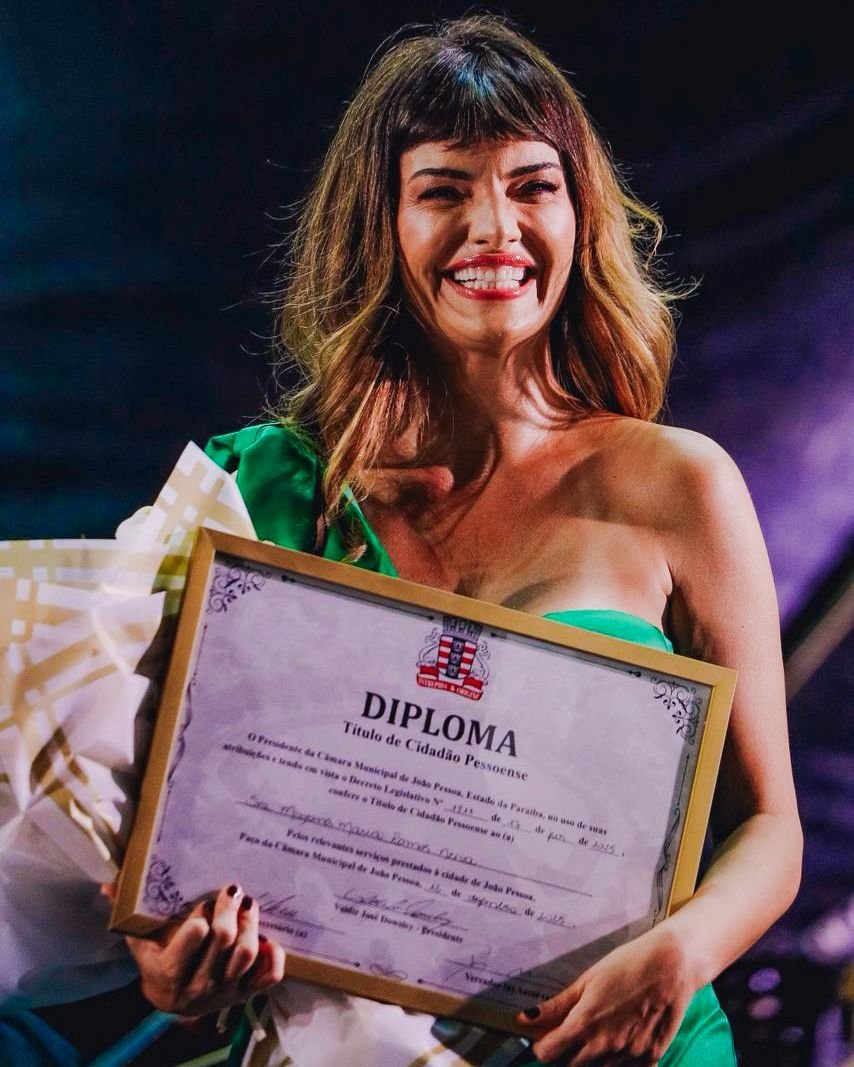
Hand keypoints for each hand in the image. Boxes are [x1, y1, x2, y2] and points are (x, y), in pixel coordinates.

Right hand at [102, 882, 285, 1015]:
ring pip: (246, 955)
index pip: (193, 937)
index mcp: (169, 973)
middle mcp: (199, 986)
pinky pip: (268, 978)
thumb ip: (127, 912)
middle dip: (230, 910)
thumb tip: (109, 884)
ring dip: (251, 925)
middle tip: (233, 890)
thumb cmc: (156, 960)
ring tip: (249, 905)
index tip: (203, 900)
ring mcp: (224, 992)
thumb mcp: (139, 940)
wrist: (172, 1000)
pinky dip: (273, 956)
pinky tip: (269, 938)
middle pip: (224, 941)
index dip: (202, 915)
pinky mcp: (245, 994)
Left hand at [516, 926, 695, 1064]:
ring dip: (591, 1059)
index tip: (543, 1039)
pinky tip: (621, 1041)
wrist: (671, 965)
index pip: (549, 1053)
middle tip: (571, 1034)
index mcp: (584, 1024)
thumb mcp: (588, 979)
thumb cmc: (627, 965)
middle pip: (571, 1066)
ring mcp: (629, 1055)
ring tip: (599, 1034)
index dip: (542, 1046)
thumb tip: (524, 1019)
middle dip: (565, 1054)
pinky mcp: (650, 1058)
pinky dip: (618, 1062)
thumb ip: (557, 1005)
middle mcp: (604, 1046)